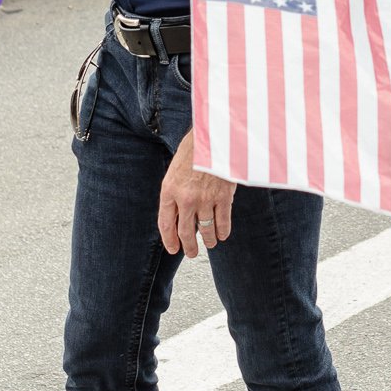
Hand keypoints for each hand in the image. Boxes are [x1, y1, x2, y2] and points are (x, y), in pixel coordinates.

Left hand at [157, 136, 235, 258]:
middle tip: (191, 253)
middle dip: (189, 247)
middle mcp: (186, 198)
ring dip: (208, 240)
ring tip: (209, 243)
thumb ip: (174, 195)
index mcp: (169, 191)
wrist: (213, 137)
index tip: (173, 249)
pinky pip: (223, 222)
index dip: (169, 240)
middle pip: (186, 232)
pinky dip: (223, 231)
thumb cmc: (193, 153)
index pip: (166, 224)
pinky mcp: (224, 197)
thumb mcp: (174, 172)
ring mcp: (206, 199)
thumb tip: (179, 218)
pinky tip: (222, 235)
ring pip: (206, 230)